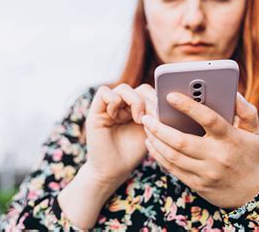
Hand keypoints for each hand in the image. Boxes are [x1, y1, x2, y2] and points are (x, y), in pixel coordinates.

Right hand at [59, 83, 156, 228]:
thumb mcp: (150, 131)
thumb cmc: (132, 152)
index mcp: (137, 108)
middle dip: (149, 101)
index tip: (161, 115)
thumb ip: (154, 114)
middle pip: (139, 88)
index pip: (149, 91)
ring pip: (124, 88)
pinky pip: (104, 92)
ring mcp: (109, 107)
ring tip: (138, 119)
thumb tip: (163, 97)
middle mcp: (123, 105)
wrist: (113, 170)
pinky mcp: (96, 111)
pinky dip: (114, 101)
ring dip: (134, 101)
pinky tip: (119, 118)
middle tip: (151, 119)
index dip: (157, 99)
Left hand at [141, 92, 258, 208]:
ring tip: (146, 126)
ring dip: (155, 140)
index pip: (208, 119)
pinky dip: (158, 155)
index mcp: (230, 138)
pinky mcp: (197, 184)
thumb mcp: (254, 131)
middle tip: (147, 115)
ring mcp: (206, 172)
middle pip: (181, 141)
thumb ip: (245, 109)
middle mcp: (217, 156)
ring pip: (173, 156)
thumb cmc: (250, 154)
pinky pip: (172, 169)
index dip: (188, 106)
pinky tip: (151, 143)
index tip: (169, 95)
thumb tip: (232, 91)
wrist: (253, 193)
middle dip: (159, 127)